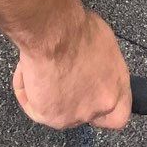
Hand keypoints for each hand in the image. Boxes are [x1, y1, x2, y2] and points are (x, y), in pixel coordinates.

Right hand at [13, 9, 131, 129]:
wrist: (55, 33)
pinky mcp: (50, 117)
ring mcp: (75, 115)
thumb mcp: (103, 44)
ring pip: (57, 110)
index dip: (104, 111)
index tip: (92, 100)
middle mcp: (99, 106)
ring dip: (48, 93)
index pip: (119, 115)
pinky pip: (35, 107)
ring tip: (40, 66)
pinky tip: (27, 71)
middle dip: (70, 99)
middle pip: (84, 113)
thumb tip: (92, 70)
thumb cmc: (78, 30)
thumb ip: (102, 68)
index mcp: (116, 87)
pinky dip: (27, 90)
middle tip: (59, 80)